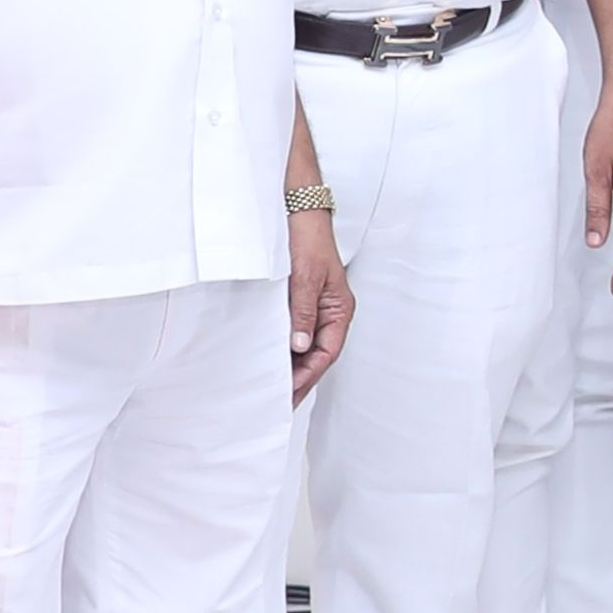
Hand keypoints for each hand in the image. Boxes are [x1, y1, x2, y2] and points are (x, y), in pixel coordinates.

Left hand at [285, 207, 352, 397]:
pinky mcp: (301, 301)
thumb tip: (299, 346)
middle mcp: (330, 312)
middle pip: (319, 354)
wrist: (298, 212)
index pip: (327, 351)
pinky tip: (273, 358)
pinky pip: (297, 332)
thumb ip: (304, 312)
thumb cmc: (308, 239)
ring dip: (294, 366)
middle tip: (281, 401)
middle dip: (302, 378)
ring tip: (276, 388)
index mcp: (339, 308)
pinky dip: (286, 348)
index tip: (291, 390)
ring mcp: (316, 307)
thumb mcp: (306, 277)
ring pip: (308, 346)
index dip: (309, 373)